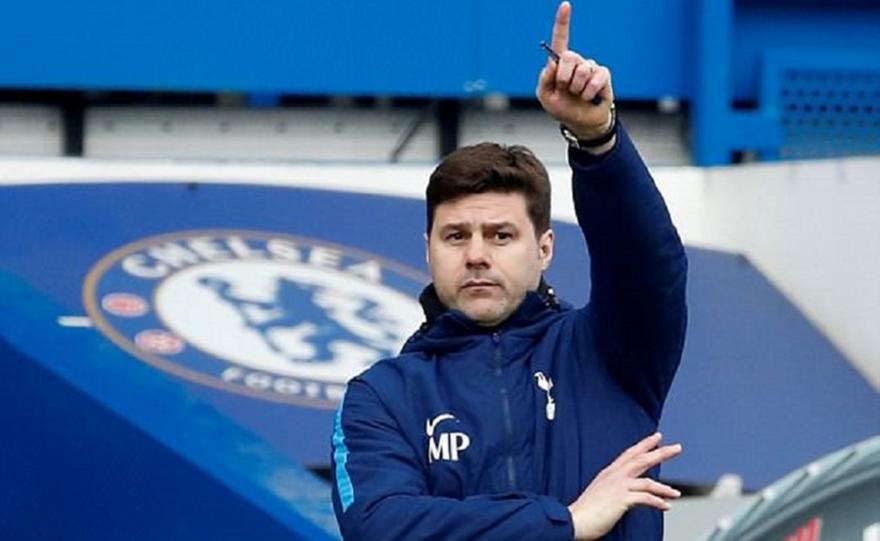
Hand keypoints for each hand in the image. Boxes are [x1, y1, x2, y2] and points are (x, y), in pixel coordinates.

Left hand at [536, 1, 614, 140]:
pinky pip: (596, 78)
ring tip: (578, 96)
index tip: (565, 5)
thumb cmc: (563, 108)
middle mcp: (575, 62)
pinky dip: (589, 92)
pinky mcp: (603, 75)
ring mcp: (590, 67)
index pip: (561, 39)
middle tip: (565, 89)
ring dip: (577, 89)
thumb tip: (552, 64)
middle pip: (569, 57)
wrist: (581, 123)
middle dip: (564, 77)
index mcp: (559, 64)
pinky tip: (588, 97)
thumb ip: (544, 80)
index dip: (563, 22)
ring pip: (582, 70)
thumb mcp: (545, 97)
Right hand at [567, 433, 682, 539]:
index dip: (644, 444)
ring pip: (647, 481)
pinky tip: (666, 506)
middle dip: (660, 453)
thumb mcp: (601, 492)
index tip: (656, 438)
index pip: (630, 454)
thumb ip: (614, 487)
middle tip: (676, 448)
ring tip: (676, 493)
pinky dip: (657, 502)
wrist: (574, 520)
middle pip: (641, 459)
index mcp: (609, 473)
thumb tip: (627, 492)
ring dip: (664, 487)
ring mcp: (618, 486)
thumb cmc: (586, 510)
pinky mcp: (621, 499)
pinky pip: (645, 498)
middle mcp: (614, 476)